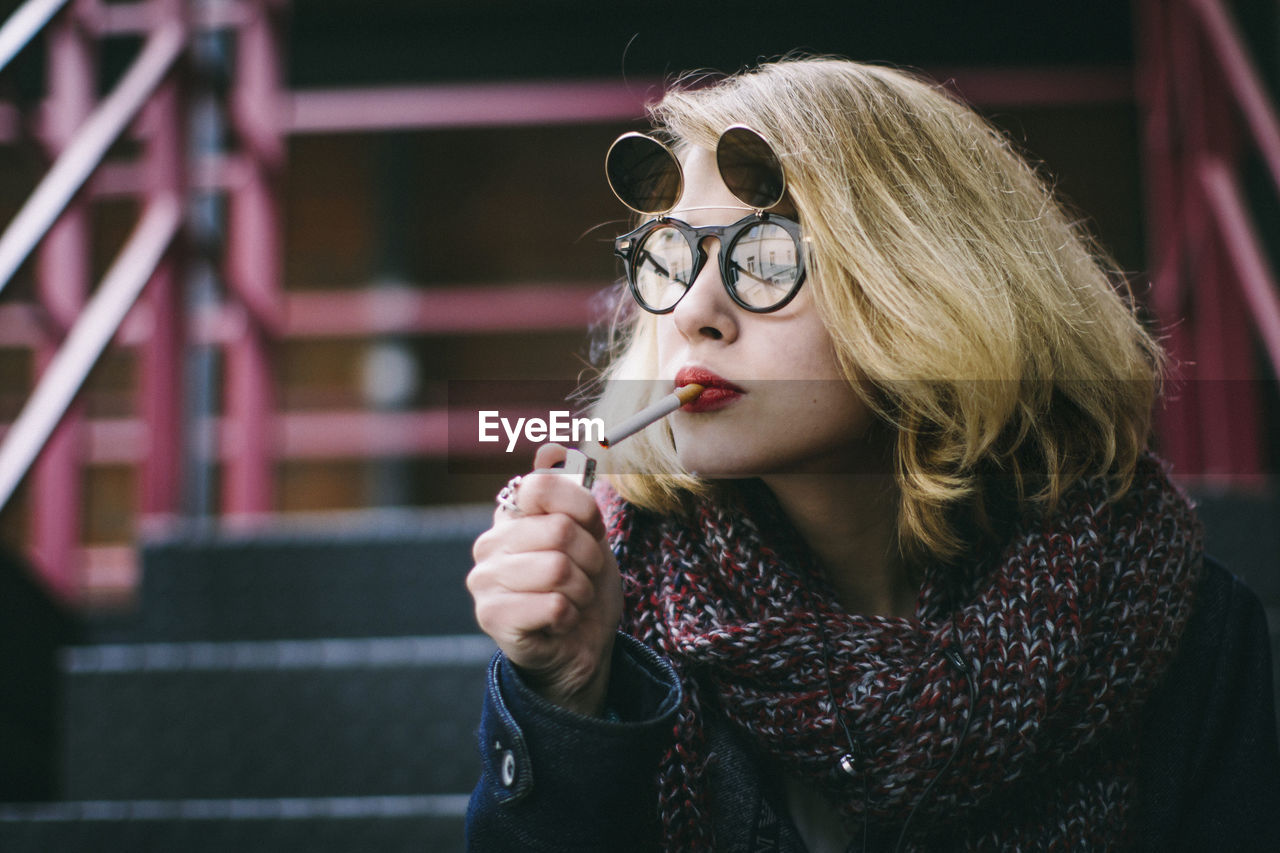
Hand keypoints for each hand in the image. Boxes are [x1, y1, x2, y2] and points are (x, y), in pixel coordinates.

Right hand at [468, 444, 621, 715]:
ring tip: (572, 600)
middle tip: (584, 576)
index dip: (581, 509)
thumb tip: (555, 451)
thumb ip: (574, 496)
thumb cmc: (584, 586)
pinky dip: (570, 615)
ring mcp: (485, 580)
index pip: (541, 486)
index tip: (590, 532)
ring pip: (558, 568)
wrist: (582, 646)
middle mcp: (490, 543)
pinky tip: (560, 622)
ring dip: (581, 590)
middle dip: (590, 558)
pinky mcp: (491, 616)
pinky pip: (553, 604)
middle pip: (559, 530)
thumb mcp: (591, 534)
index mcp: (510, 516)